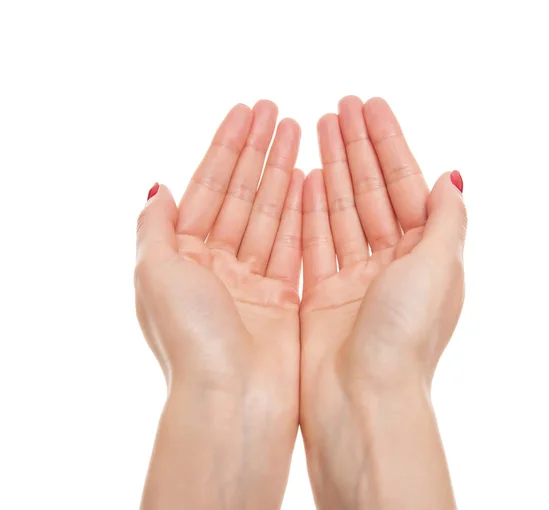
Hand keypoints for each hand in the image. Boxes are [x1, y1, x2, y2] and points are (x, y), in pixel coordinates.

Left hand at [135, 101, 302, 508]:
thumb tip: (157, 188)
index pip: (208, 189)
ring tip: (300, 132)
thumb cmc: (191, 340)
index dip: (226, 148)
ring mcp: (251, 282)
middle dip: (258, 152)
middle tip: (279, 111)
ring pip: (269, 216)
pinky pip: (291, 246)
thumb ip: (154, 227)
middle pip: (242, 196)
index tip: (247, 113)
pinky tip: (310, 180)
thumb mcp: (154, 274)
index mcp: (182, 258)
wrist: (233, 403)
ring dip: (283, 174)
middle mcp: (216, 267)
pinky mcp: (282, 300)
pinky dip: (300, 214)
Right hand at [300, 96, 466, 508]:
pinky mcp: (321, 294)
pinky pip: (314, 242)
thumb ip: (447, 220)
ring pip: (339, 211)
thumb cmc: (405, 336)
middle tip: (337, 107)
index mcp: (424, 256)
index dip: (388, 143)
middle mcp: (390, 264)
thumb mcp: (440, 268)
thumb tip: (452, 178)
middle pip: (369, 192)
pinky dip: (308, 210)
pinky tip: (301, 179)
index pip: (404, 185)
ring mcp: (353, 278)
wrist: (362, 400)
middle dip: (355, 149)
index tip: (369, 106)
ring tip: (316, 129)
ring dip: (329, 171)